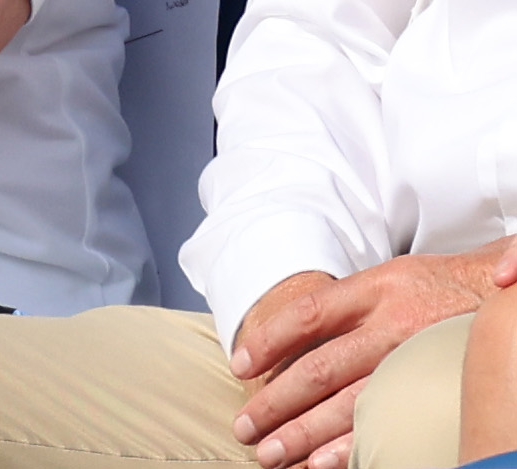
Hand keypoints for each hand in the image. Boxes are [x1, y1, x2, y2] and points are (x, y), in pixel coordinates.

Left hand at [231, 243, 514, 468]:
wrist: (504, 294)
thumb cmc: (436, 290)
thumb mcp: (388, 279)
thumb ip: (342, 306)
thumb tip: (279, 339)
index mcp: (376, 289)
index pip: (307, 314)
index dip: (267, 340)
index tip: (238, 366)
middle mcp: (395, 324)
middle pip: (321, 369)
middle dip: (276, 403)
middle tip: (244, 427)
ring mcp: (418, 359)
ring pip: (351, 405)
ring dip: (305, 435)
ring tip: (271, 455)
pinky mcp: (439, 389)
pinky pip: (389, 424)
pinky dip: (352, 447)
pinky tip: (322, 463)